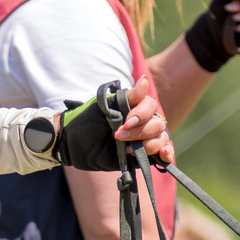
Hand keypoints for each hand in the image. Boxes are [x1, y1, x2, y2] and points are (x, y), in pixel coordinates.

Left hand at [31, 82, 171, 169]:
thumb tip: (145, 80)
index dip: (142, 115)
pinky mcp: (142, 158)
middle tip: (118, 136)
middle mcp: (142, 123)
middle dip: (140, 131)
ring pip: (161, 140)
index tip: (125, 122)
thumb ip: (128, 97)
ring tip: (128, 150)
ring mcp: (143, 140)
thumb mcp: (105, 106)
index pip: (151, 107)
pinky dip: (167, 155)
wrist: (71, 143)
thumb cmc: (86, 121)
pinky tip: (163, 156)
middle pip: (158, 125)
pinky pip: (162, 156)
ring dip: (149, 145)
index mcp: (135, 108)